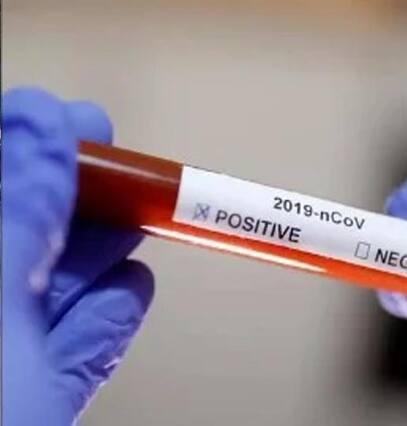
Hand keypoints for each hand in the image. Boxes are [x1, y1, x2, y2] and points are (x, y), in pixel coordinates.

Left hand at [3, 87, 153, 424]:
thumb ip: (14, 208)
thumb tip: (43, 122)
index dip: (29, 143)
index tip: (84, 124)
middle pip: (21, 237)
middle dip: (79, 201)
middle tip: (129, 173)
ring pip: (50, 293)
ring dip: (103, 255)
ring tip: (145, 223)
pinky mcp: (28, 404)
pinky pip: (71, 352)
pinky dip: (108, 320)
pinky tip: (135, 290)